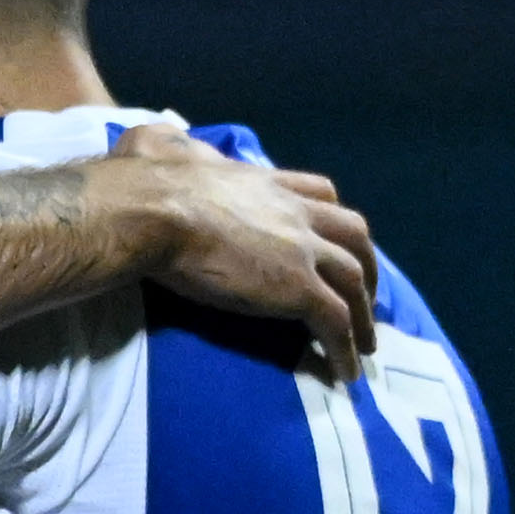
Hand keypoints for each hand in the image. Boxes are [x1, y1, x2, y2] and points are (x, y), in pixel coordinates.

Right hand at [98, 126, 374, 384]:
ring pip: (354, 280)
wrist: (154, 212)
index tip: (334, 240)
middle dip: (365, 264)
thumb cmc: (149, 185)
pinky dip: (345, 348)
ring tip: (364, 345)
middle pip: (353, 234)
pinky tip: (345, 373)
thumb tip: (153, 141)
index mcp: (266, 183)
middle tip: (364, 295)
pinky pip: (335, 322)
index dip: (332, 219)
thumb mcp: (163, 150)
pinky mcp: (298, 288)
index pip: (320, 193)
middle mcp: (295, 212)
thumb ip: (170, 148)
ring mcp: (303, 250)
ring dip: (363, 314)